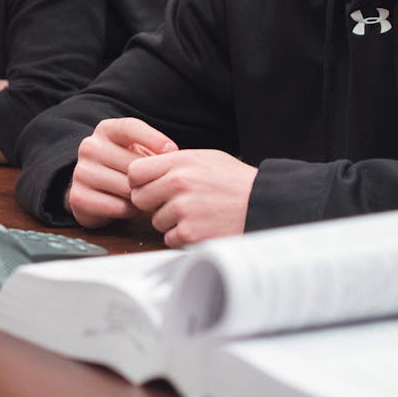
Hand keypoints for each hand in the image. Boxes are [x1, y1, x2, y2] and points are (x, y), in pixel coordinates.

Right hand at [67, 118, 176, 228]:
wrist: (93, 189)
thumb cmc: (124, 166)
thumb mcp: (138, 150)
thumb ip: (154, 150)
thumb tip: (173, 156)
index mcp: (106, 130)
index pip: (130, 127)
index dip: (154, 138)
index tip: (172, 151)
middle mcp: (89, 147)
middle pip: (133, 164)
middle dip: (150, 178)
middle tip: (157, 185)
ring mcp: (81, 171)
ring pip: (126, 187)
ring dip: (141, 196)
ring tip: (142, 196)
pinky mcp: (78, 197)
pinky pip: (118, 207)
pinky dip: (129, 210)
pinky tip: (129, 207)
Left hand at [128, 150, 256, 246]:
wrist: (263, 203)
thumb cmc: (236, 181)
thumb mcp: (207, 158)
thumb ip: (176, 162)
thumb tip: (150, 168)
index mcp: (180, 162)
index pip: (135, 172)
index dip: (139, 182)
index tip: (150, 186)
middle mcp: (178, 183)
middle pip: (139, 198)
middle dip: (152, 203)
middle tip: (173, 203)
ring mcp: (183, 209)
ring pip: (155, 221)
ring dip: (170, 222)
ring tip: (195, 213)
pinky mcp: (190, 233)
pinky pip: (170, 238)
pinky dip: (182, 237)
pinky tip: (201, 226)